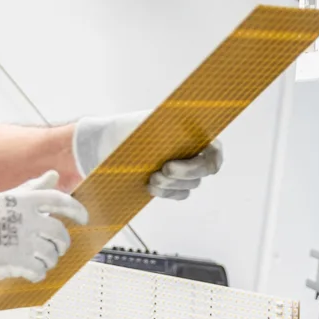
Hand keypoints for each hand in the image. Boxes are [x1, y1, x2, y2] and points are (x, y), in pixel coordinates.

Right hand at [0, 171, 86, 281]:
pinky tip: (31, 272)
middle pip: (60, 234)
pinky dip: (38, 273)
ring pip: (51, 255)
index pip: (61, 202)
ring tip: (37, 260)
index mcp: (25, 201)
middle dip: (61, 244)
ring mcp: (24, 241)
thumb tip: (53, 175)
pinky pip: (39, 271)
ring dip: (48, 260)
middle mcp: (28, 219)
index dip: (77, 210)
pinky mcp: (17, 261)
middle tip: (57, 248)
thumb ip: (32, 188)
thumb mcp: (4, 197)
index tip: (83, 218)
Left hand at [72, 111, 223, 200]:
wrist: (104, 145)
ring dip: (172, 185)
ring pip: (189, 185)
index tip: (192, 166)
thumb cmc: (127, 129)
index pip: (214, 150)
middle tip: (163, 171)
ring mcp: (182, 170)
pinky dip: (166, 193)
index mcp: (192, 133)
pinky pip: (178, 194)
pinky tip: (151, 187)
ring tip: (151, 179)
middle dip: (184, 173)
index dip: (211, 160)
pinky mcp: (170, 185)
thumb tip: (182, 132)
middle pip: (202, 171)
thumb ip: (167, 128)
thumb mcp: (146, 123)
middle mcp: (191, 152)